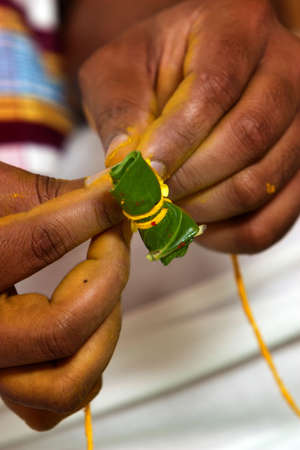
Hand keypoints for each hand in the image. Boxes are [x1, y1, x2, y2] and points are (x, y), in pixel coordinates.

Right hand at [0, 163, 128, 429]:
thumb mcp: (0, 195)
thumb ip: (56, 197)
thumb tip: (116, 191)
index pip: (40, 244)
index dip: (94, 214)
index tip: (120, 199)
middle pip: (64, 330)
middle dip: (108, 280)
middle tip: (114, 243)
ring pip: (65, 383)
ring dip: (104, 332)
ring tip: (101, 290)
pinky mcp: (6, 382)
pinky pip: (53, 405)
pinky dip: (84, 372)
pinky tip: (88, 331)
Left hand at [80, 0, 299, 253]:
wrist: (183, 76)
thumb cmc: (150, 70)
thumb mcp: (119, 74)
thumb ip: (119, 115)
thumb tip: (127, 174)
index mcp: (237, 27)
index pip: (214, 90)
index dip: (176, 140)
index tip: (143, 173)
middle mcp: (285, 68)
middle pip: (248, 138)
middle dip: (190, 181)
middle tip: (152, 199)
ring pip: (263, 182)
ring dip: (208, 209)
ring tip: (170, 210)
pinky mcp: (299, 166)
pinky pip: (276, 218)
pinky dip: (233, 235)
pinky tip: (199, 226)